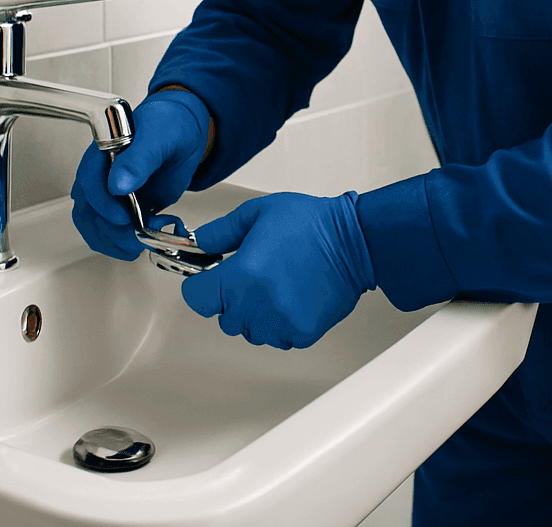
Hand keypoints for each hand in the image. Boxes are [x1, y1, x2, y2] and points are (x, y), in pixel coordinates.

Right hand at [70, 89, 209, 260]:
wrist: (184, 132)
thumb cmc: (169, 125)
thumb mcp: (159, 136)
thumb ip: (140, 159)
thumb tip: (118, 184)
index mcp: (102, 154)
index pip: (88, 183)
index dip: (103, 205)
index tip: (123, 218)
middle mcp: (100, 176)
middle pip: (89, 212)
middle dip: (112, 232)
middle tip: (139, 237)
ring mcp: (110, 195)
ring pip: (96, 228)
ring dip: (116, 243)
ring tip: (144, 241)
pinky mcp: (124, 209)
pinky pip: (112, 234)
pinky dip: (124, 244)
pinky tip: (145, 239)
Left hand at [181, 192, 375, 348]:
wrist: (354, 241)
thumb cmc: (310, 224)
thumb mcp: (258, 213)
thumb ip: (221, 232)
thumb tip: (199, 244)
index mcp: (241, 274)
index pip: (196, 299)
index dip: (202, 286)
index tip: (213, 279)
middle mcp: (256, 304)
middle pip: (223, 317)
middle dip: (232, 299)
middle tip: (255, 276)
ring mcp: (279, 322)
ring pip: (250, 331)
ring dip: (256, 315)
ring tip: (278, 287)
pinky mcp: (301, 333)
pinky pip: (277, 338)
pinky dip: (281, 324)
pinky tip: (294, 298)